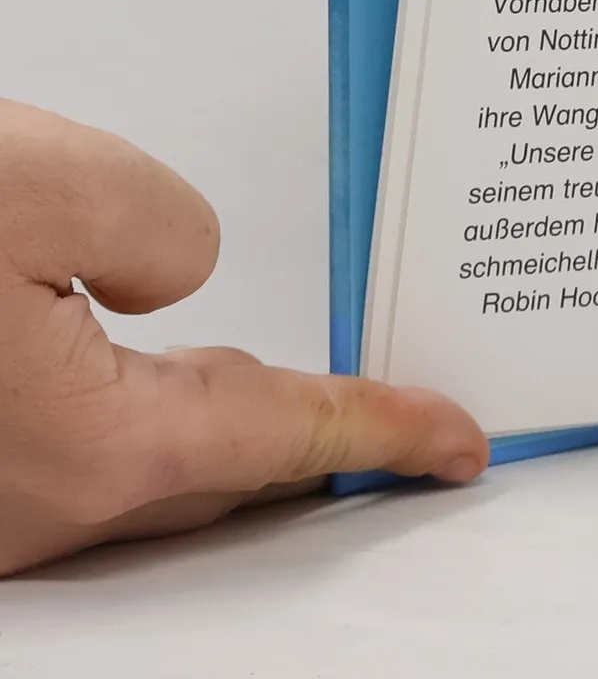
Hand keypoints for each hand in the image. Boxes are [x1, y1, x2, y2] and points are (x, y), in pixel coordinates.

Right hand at [0, 100, 486, 575]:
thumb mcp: (50, 190)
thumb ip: (160, 224)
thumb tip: (180, 268)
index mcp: (93, 443)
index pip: (287, 432)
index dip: (386, 428)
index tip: (456, 442)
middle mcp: (34, 505)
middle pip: (222, 470)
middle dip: (317, 436)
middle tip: (401, 417)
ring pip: (143, 467)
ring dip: (224, 429)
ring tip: (298, 397)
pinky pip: (81, 461)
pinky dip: (146, 424)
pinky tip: (158, 385)